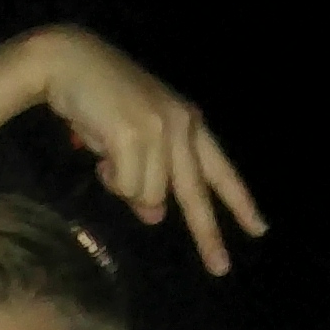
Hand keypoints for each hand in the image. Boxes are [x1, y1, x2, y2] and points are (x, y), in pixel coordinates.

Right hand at [31, 27, 264, 276]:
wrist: (70, 62)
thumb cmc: (100, 101)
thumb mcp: (133, 141)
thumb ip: (151, 176)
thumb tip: (155, 215)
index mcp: (189, 122)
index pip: (220, 168)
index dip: (240, 201)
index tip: (259, 229)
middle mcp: (182, 125)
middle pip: (196, 193)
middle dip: (207, 234)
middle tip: (220, 268)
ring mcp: (160, 130)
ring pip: (151, 195)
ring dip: (125, 188)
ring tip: (107, 159)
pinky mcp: (135, 136)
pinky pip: (127, 186)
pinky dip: (110, 179)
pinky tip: (98, 155)